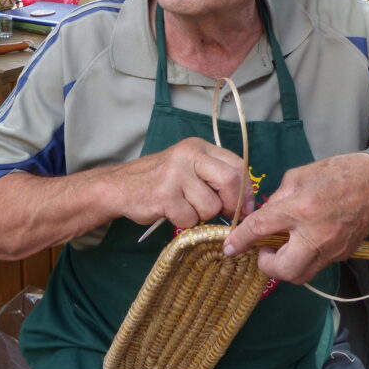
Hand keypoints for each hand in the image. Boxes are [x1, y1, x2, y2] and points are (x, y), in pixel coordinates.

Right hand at [107, 137, 253, 228]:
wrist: (120, 186)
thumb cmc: (160, 180)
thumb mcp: (189, 167)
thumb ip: (215, 176)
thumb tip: (248, 201)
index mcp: (198, 147)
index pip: (237, 165)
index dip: (246, 191)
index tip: (246, 207)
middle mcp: (188, 155)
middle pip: (229, 182)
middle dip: (231, 205)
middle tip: (223, 215)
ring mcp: (175, 174)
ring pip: (211, 207)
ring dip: (202, 216)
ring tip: (185, 208)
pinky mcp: (164, 195)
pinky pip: (190, 218)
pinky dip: (184, 222)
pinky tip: (171, 212)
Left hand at [223, 152, 368, 283]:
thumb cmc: (337, 173)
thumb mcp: (298, 177)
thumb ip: (277, 199)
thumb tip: (262, 215)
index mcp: (300, 209)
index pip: (260, 230)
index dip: (240, 240)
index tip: (230, 247)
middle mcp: (316, 235)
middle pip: (284, 270)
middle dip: (267, 265)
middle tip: (263, 250)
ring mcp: (332, 248)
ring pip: (301, 275)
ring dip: (285, 267)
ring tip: (281, 248)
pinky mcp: (342, 254)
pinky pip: (316, 266)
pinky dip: (302, 260)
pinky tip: (301, 243)